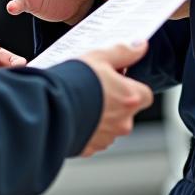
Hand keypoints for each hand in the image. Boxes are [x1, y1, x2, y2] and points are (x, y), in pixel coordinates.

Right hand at [77, 41, 153, 156]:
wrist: (48, 108)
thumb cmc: (74, 82)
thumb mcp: (99, 57)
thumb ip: (123, 52)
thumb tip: (140, 46)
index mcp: (130, 98)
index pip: (145, 94)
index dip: (132, 85)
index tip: (118, 79)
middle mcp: (122, 122)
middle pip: (126, 111)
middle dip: (114, 101)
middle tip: (95, 88)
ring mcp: (106, 138)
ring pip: (109, 125)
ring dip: (100, 115)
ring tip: (80, 101)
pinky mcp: (89, 148)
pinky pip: (93, 137)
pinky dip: (86, 128)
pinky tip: (73, 114)